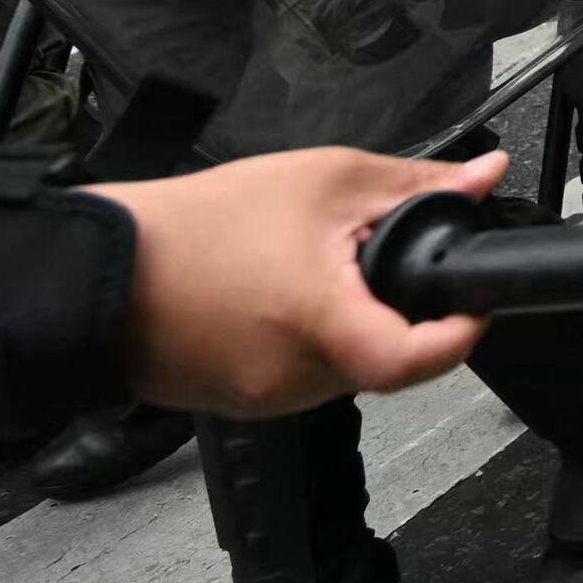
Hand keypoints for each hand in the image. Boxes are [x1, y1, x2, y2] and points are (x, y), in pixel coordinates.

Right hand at [93, 145, 498, 415]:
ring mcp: (270, 399)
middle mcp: (300, 378)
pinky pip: (302, 375)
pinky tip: (278, 298)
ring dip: (349, 323)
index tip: (473, 304)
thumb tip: (482, 179)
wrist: (100, 269)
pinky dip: (307, 338)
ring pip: (346, 367)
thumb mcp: (322, 180)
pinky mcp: (244, 403)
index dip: (461, 332)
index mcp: (323, 326)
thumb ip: (414, 184)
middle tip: (377, 261)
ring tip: (312, 272)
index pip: (421, 359)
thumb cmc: (195, 227)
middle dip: (396, 311)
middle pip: (387, 358)